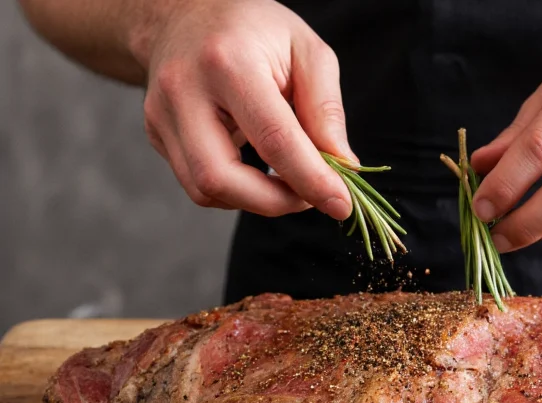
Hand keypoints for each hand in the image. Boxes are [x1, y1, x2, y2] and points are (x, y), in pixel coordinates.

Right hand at [141, 0, 352, 218]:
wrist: (186, 13)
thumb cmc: (252, 30)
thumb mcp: (306, 50)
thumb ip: (326, 109)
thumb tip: (343, 165)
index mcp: (228, 62)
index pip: (273, 140)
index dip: (311, 180)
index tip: (341, 203)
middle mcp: (184, 91)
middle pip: (222, 178)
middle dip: (276, 202)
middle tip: (311, 196)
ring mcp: (162, 115)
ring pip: (205, 190)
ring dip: (257, 201)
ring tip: (288, 182)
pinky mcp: (156, 135)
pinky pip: (198, 185)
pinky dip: (237, 191)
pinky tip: (258, 173)